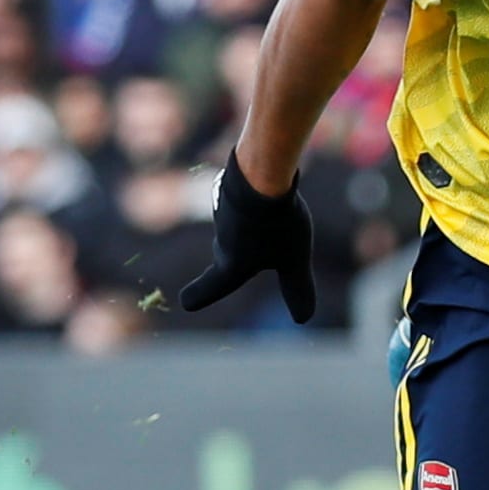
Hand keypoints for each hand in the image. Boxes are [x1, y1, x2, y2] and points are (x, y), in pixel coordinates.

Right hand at [178, 151, 316, 322]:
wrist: (262, 171)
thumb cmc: (277, 224)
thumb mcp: (294, 260)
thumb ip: (297, 289)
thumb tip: (302, 319)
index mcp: (231, 264)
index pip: (212, 287)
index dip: (200, 296)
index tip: (186, 302)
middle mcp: (222, 240)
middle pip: (229, 255)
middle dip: (238, 259)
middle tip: (262, 256)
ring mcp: (222, 212)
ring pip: (238, 226)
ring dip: (253, 226)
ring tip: (279, 217)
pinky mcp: (230, 188)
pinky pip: (244, 202)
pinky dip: (255, 203)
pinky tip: (272, 191)